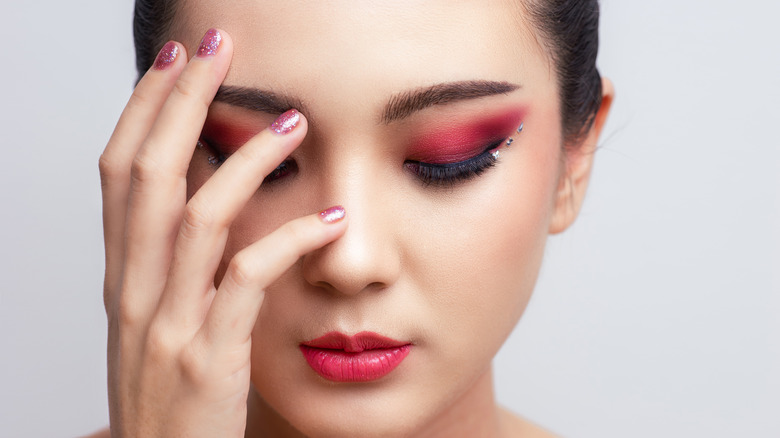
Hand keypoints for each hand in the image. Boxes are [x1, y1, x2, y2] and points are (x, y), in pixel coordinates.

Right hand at [98, 28, 345, 437]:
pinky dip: (288, 242)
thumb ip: (174, 266)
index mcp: (121, 278)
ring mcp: (167, 325)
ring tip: (294, 124)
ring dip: (246, 161)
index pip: (120, 174)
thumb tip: (210, 203)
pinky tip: (327, 221)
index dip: (143, 111)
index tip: (176, 62)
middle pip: (150, 175)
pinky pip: (245, 281)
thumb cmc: (171, 398)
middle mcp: (132, 292)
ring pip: (197, 217)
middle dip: (182, 104)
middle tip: (221, 50)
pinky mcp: (208, 359)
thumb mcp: (158, 324)